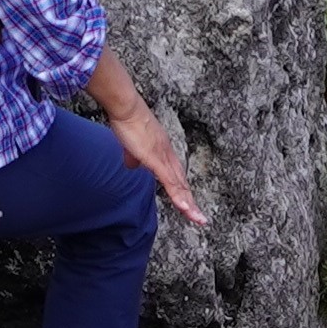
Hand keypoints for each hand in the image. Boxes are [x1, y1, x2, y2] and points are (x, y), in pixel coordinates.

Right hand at [113, 100, 209, 226]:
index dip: (183, 193)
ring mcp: (164, 157)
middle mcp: (168, 155)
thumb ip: (133, 157)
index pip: (177, 177)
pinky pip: (169, 181)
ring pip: (179, 185)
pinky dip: (177, 195)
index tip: (189, 207)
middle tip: (200, 220)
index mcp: (164, 152)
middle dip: (191, 203)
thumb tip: (132, 166)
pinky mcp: (156, 158)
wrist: (126, 107)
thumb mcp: (131, 146)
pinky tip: (184, 207)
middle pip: (183, 184)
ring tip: (197, 219)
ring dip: (188, 204)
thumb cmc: (127, 122)